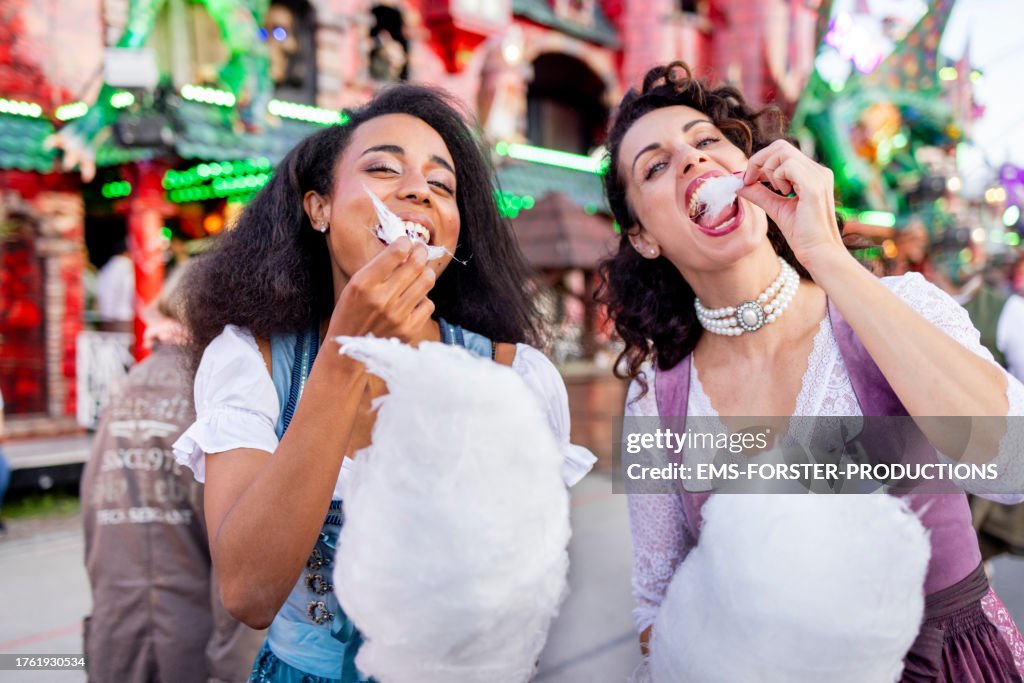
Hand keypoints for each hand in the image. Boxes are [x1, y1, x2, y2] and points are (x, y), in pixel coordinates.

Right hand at [328, 237, 436, 342]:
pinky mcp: (408, 329)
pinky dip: (423, 298)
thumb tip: (406, 249)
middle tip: (420, 251)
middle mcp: (381, 299)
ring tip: (420, 273)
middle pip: (416, 264)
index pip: (396, 252)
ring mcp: (397, 315)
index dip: (405, 242)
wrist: (349, 347)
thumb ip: (378, 267)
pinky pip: (428, 304)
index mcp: (364, 283)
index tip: (405, 242)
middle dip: (421, 252)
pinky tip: (414, 299)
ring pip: (427, 281)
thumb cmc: (351, 311)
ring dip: (426, 272)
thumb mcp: (355, 284)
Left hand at [736, 140, 844, 271]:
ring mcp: (818, 176)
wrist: (818, 253)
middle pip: (781, 146)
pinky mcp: (814, 186)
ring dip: (768, 170)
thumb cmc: (801, 234)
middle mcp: (818, 171)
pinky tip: (782, 193)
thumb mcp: (776, 208)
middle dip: (759, 161)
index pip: (782, 150)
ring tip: (775, 191)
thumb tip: (739, 184)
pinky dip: (777, 177)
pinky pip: (788, 166)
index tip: (749, 180)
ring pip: (783, 152)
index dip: (760, 161)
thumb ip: (760, 194)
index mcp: (812, 174)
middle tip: (752, 182)